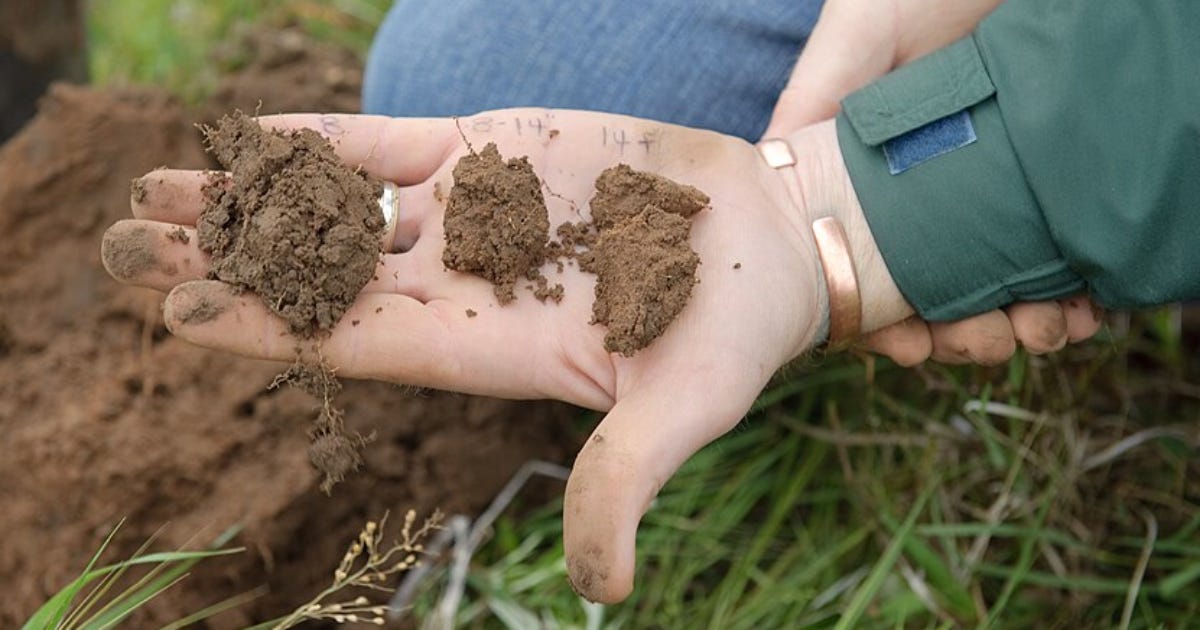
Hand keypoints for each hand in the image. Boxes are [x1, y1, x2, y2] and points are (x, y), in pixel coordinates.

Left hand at [105, 109, 910, 601]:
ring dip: (248, 202)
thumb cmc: (733, 333)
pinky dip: (320, 142)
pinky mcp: (492, 150)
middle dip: (226, 262)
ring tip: (157, 190)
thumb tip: (608, 594)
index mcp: (484, 347)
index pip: (354, 341)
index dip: (270, 327)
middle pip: (318, 276)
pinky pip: (387, 146)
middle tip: (125, 243)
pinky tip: (249, 139)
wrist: (768, 240)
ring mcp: (469, 214)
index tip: (181, 312)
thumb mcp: (685, 410)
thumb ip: (628, 479)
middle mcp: (458, 285)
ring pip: (335, 208)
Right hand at [764, 0, 1101, 364]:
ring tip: (1046, 325)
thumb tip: (773, 153)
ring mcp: (984, 199)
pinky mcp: (1042, 190)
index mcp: (866, 179)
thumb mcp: (860, 32)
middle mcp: (922, 200)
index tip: (909, 348)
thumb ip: (815, 93)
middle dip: (960, 337)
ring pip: (993, 292)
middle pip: (931, 300)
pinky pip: (1055, 263)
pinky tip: (1084, 303)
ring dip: (1019, 327)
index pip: (860, 273)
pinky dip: (1069, 296)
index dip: (880, 326)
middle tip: (992, 339)